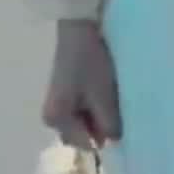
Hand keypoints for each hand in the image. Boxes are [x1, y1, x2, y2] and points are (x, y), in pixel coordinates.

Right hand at [42, 19, 122, 147]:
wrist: (80, 29)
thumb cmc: (91, 64)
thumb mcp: (103, 97)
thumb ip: (109, 125)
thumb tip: (116, 142)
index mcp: (56, 120)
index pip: (87, 144)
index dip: (106, 137)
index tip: (122, 125)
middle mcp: (52, 118)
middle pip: (84, 135)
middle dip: (102, 127)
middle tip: (117, 109)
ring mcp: (57, 106)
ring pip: (85, 123)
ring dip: (100, 116)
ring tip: (112, 99)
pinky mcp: (65, 95)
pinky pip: (83, 111)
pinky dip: (97, 106)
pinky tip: (105, 93)